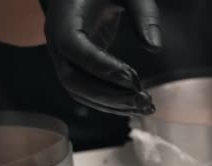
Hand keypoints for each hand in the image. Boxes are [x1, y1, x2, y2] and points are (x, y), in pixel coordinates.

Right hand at [42, 0, 160, 115]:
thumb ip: (143, 13)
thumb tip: (154, 46)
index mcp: (64, 17)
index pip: (74, 47)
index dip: (101, 67)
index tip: (133, 79)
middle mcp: (57, 41)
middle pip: (72, 78)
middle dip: (109, 95)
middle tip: (143, 100)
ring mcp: (62, 57)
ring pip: (78, 91)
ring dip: (111, 105)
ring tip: (144, 107)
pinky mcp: (73, 67)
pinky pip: (84, 92)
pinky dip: (108, 104)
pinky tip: (133, 106)